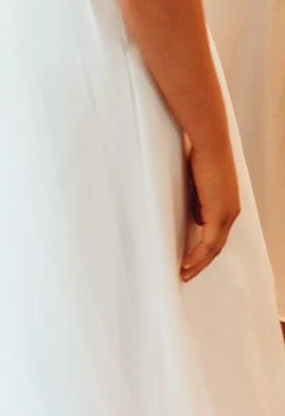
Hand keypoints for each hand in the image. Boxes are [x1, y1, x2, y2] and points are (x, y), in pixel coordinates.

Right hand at [181, 137, 239, 281]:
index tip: (192, 257)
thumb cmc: (202, 153)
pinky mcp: (219, 215)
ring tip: (184, 273)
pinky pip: (208, 243)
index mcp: (227, 204)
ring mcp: (227, 214)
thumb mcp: (199, 181)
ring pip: (213, 248)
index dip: (205, 248)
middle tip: (187, 273)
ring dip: (197, 263)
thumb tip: (196, 217)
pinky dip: (197, 256)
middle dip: (201, 262)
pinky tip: (186, 263)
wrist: (210, 142)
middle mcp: (231, 212)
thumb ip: (199, 200)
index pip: (217, 232)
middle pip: (216, 246)